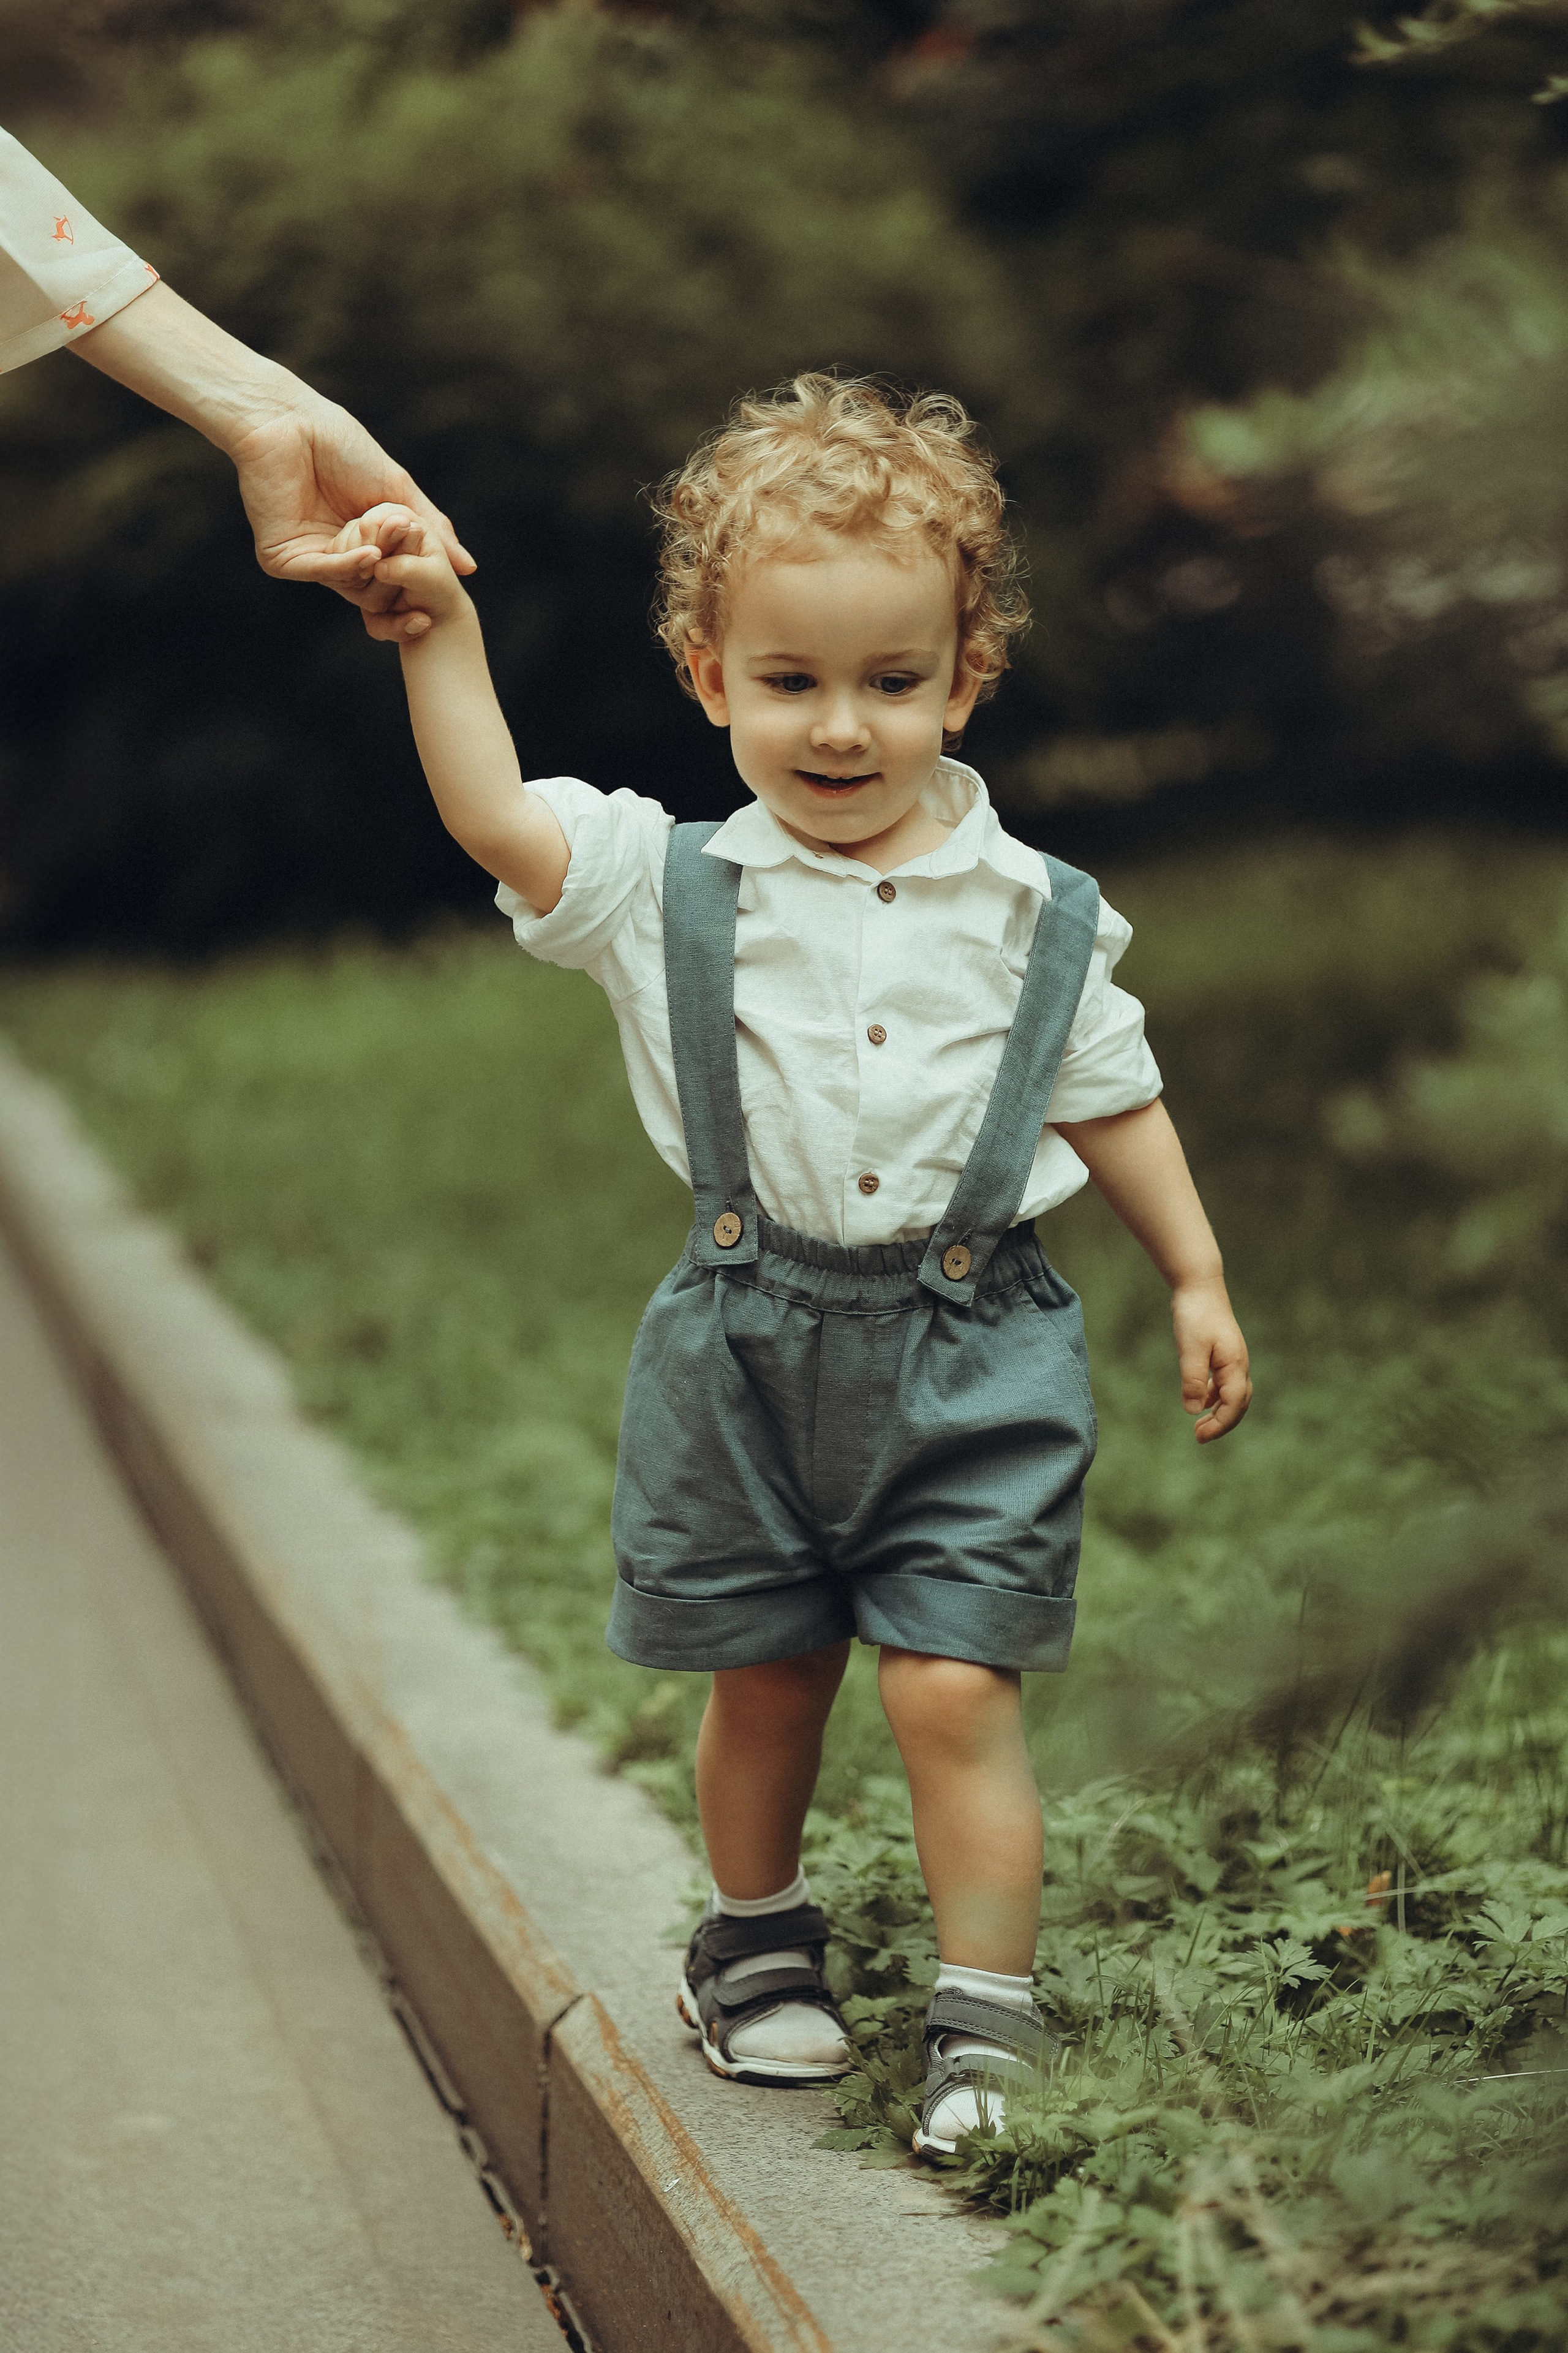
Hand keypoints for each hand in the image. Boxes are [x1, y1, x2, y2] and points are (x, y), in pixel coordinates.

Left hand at [72, 283, 473, 637]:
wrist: (289, 421)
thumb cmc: (340, 445)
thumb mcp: (397, 490)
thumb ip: (430, 530)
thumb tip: (468, 568)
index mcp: (362, 542)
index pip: (395, 577)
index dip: (418, 580)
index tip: (443, 586)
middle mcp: (335, 556)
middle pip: (376, 590)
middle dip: (400, 577)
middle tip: (419, 563)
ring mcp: (308, 559)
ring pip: (351, 585)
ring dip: (377, 568)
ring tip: (391, 545)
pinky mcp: (281, 558)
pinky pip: (322, 573)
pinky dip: (348, 567)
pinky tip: (370, 555)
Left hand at [1171, 1277, 1251, 1442]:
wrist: (1200, 1286)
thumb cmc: (1195, 1315)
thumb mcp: (1190, 1349)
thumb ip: (1193, 1380)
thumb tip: (1193, 1411)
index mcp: (1235, 1365)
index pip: (1233, 1405)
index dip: (1219, 1424)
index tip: (1200, 1436)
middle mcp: (1239, 1365)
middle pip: (1238, 1404)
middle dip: (1222, 1424)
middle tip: (1199, 1437)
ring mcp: (1233, 1359)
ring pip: (1233, 1395)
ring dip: (1219, 1413)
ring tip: (1199, 1427)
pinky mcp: (1224, 1354)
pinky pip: (1224, 1384)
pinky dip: (1215, 1397)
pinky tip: (1200, 1402)